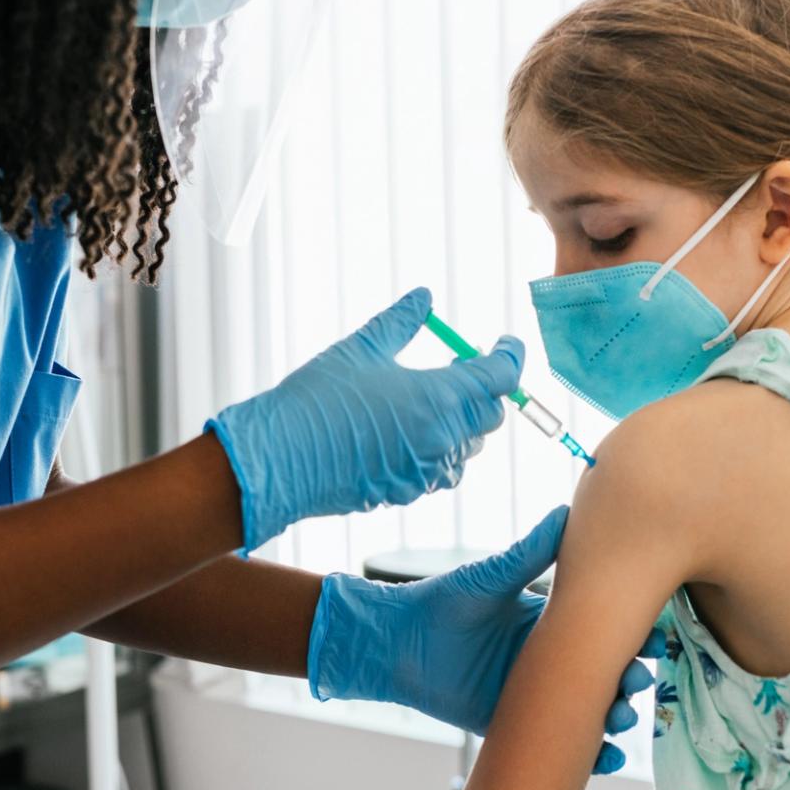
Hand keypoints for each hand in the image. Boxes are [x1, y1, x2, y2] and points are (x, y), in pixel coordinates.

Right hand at [208, 288, 518, 550]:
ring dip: (461, 422)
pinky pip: (440, 471)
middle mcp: (442, 439)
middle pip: (490, 414)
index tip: (505, 343)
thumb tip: (424, 297)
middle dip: (483, 388)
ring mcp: (426, 472)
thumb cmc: (316, 400)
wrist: (279, 459)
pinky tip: (407, 432)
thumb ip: (401, 322)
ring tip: (430, 398)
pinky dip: (438, 449)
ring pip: (468, 447)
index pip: (500, 377)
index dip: (510, 356)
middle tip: (459, 363)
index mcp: (439, 397)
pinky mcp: (407, 492)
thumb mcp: (360, 349)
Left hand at [309, 505, 658, 772]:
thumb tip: (568, 510)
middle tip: (638, 680)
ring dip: (616, 718)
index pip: (608, 630)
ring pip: (592, 713)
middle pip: (609, 675)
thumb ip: (531, 553)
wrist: (397, 643)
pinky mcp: (517, 726)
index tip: (657, 637)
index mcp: (552, 624)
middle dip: (632, 681)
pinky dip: (589, 756)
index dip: (638, 636)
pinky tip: (605, 758)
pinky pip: (560, 746)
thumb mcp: (492, 578)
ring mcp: (537, 697)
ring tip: (621, 718)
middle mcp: (551, 662)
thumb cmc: (442, 602)